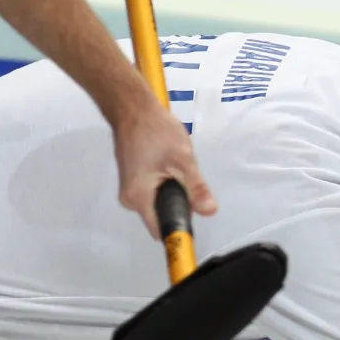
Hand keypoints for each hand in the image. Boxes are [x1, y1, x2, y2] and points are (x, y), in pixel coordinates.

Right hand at [109, 95, 217, 239]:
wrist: (131, 108)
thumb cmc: (154, 130)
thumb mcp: (183, 160)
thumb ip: (196, 188)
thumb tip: (209, 211)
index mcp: (139, 197)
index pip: (162, 229)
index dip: (180, 232)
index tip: (194, 231)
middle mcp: (130, 199)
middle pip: (163, 217)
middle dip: (180, 204)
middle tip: (186, 179)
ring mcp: (130, 190)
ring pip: (160, 204)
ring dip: (174, 192)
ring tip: (175, 167)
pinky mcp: (134, 181)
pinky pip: (155, 193)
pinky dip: (166, 184)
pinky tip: (168, 165)